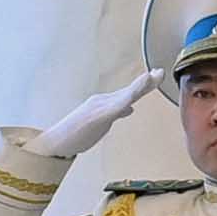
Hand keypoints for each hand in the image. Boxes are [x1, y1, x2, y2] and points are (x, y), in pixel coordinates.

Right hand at [32, 77, 146, 161]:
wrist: (55, 143)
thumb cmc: (75, 135)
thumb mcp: (102, 123)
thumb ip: (116, 113)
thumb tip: (130, 108)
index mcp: (105, 103)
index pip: (129, 94)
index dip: (144, 85)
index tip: (156, 76)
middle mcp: (104, 101)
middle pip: (130, 91)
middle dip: (147, 82)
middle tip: (161, 72)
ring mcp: (101, 106)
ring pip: (126, 94)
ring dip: (141, 85)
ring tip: (154, 76)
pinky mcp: (99, 115)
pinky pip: (118, 104)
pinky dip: (130, 95)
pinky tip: (136, 92)